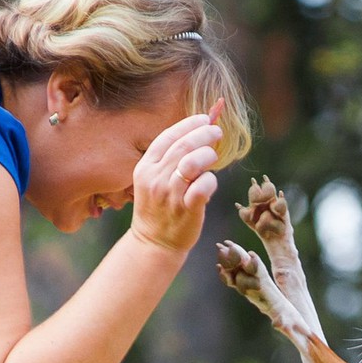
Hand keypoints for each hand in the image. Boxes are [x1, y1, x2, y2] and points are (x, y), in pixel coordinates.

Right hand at [128, 101, 224, 253]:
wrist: (154, 243)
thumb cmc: (160, 208)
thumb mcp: (154, 181)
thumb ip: (170, 160)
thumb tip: (198, 133)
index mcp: (145, 168)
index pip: (167, 137)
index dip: (188, 125)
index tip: (204, 119)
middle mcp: (155, 179)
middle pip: (183, 146)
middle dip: (204, 133)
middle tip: (217, 132)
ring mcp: (169, 195)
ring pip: (192, 162)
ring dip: (208, 154)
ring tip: (213, 156)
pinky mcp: (185, 209)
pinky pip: (203, 186)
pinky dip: (211, 180)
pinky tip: (210, 183)